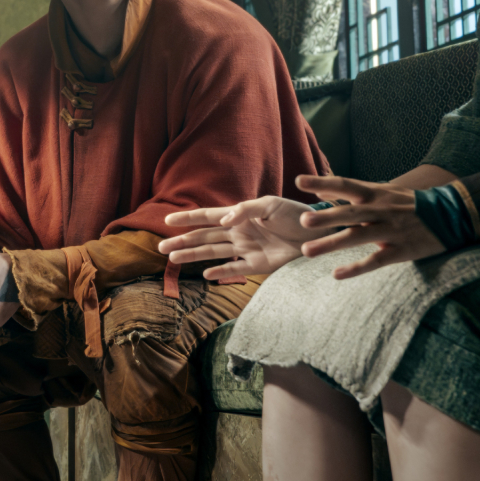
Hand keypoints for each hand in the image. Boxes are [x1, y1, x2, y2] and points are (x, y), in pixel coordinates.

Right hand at [159, 196, 323, 280]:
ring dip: (193, 256)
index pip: (207, 216)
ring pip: (213, 253)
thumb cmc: (295, 214)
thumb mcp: (270, 205)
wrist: (319, 234)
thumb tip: (224, 220)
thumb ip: (245, 210)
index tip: (166, 220)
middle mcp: (238, 233)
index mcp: (239, 215)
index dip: (187, 217)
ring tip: (172, 259)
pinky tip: (206, 276)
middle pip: (204, 237)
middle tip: (160, 247)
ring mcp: (246, 250)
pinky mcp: (258, 266)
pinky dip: (220, 273)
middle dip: (182, 241)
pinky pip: (235, 269)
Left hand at [296, 174, 445, 279]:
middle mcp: (382, 210)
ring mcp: (392, 231)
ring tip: (307, 250)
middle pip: (351, 212)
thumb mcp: (385, 192)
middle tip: (302, 220)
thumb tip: (321, 189)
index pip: (346, 184)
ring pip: (359, 237)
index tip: (299, 181)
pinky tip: (337, 275)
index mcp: (376, 193)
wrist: (453, 216)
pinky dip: (356, 268)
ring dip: (332, 243)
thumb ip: (355, 193)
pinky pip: (376, 261)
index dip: (323, 182)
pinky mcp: (402, 250)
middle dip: (327, 216)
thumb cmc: (411, 204)